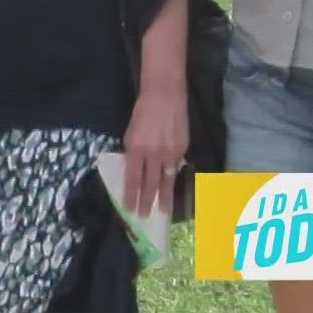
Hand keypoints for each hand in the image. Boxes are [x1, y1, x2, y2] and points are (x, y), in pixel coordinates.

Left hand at [123, 81, 187, 216]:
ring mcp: (171, 152)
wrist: (165, 95)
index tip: (129, 210)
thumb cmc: (142, 112)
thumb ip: (132, 153)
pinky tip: (171, 189)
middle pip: (151, 185)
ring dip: (164, 198)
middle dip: (147, 203)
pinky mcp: (183, 149)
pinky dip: (173, 179)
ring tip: (162, 212)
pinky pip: (177, 168)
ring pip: (167, 181)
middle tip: (145, 218)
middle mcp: (154, 154)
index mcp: (136, 148)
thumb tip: (133, 172)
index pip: (133, 179)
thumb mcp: (129, 133)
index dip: (131, 196)